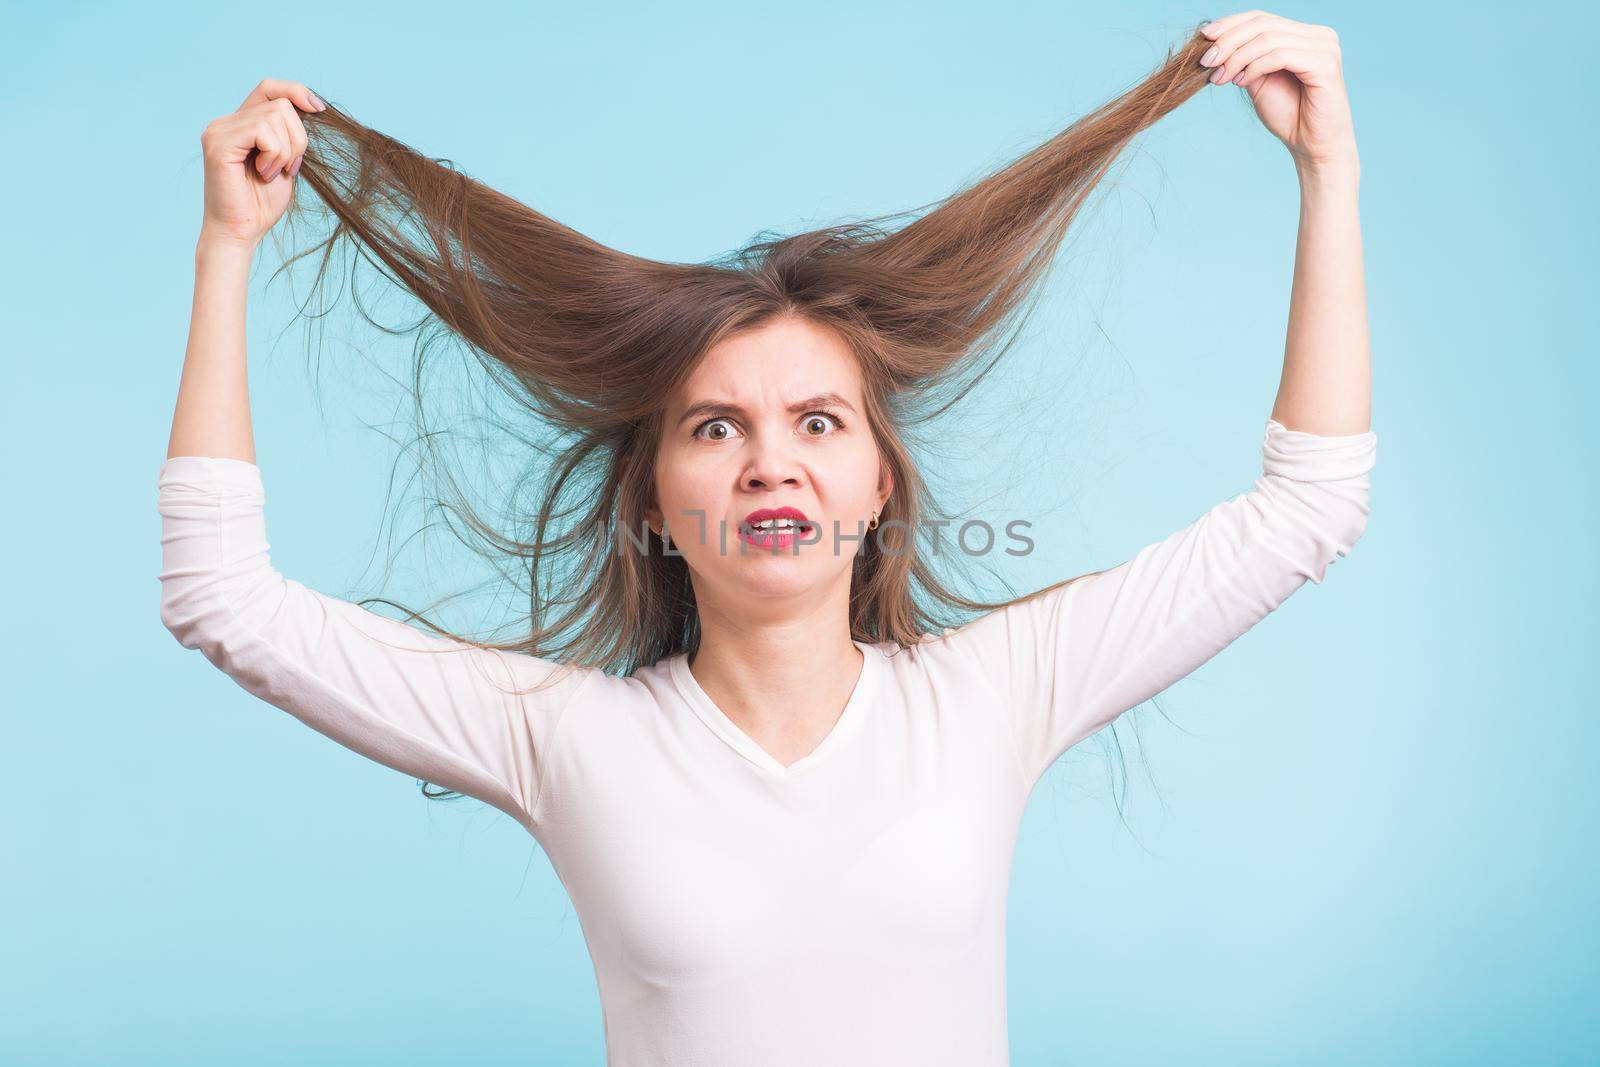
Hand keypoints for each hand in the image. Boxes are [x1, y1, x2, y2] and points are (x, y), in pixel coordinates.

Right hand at [198, 78, 325, 248]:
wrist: (241, 232)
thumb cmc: (262, 203)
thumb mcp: (285, 161)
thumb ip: (290, 134)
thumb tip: (314, 106)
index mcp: (240, 123)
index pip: (269, 88)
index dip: (296, 91)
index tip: (319, 110)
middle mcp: (225, 122)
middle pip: (281, 104)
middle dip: (298, 138)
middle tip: (289, 168)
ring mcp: (219, 131)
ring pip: (276, 116)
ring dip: (287, 151)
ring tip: (273, 173)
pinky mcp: (219, 144)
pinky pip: (263, 132)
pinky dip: (275, 155)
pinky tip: (265, 174)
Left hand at [1197, 11, 1357, 172]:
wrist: (1312, 146)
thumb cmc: (1289, 116)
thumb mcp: (1258, 81)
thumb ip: (1244, 60)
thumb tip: (1215, 43)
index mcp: (1304, 34)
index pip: (1262, 18)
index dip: (1231, 24)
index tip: (1204, 37)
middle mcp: (1318, 35)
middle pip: (1263, 24)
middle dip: (1228, 41)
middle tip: (1206, 61)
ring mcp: (1325, 47)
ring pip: (1268, 39)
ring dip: (1236, 58)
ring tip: (1219, 78)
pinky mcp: (1325, 64)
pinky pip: (1279, 56)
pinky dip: (1254, 67)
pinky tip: (1240, 82)